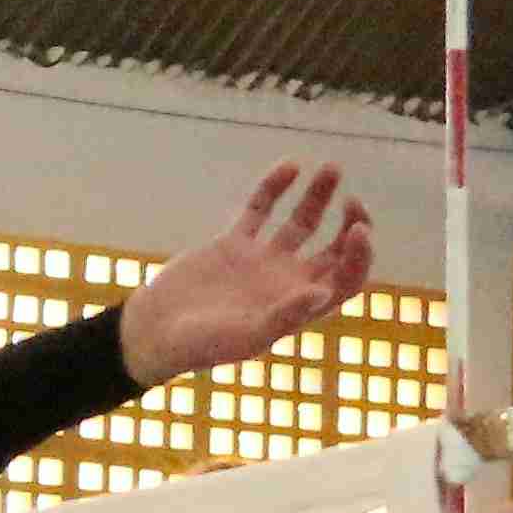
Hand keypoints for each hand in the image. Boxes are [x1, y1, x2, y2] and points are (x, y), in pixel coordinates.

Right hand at [123, 159, 376, 383]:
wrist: (153, 331)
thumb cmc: (200, 346)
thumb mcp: (246, 337)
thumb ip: (285, 316)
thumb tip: (322, 293)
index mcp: (298, 308)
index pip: (345, 279)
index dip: (360, 256)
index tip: (358, 228)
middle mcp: (286, 282)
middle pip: (333, 249)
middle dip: (350, 224)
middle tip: (353, 202)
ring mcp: (260, 261)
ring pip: (301, 223)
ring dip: (318, 197)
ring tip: (331, 168)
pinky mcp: (232, 244)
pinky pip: (259, 210)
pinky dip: (274, 189)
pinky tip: (290, 166)